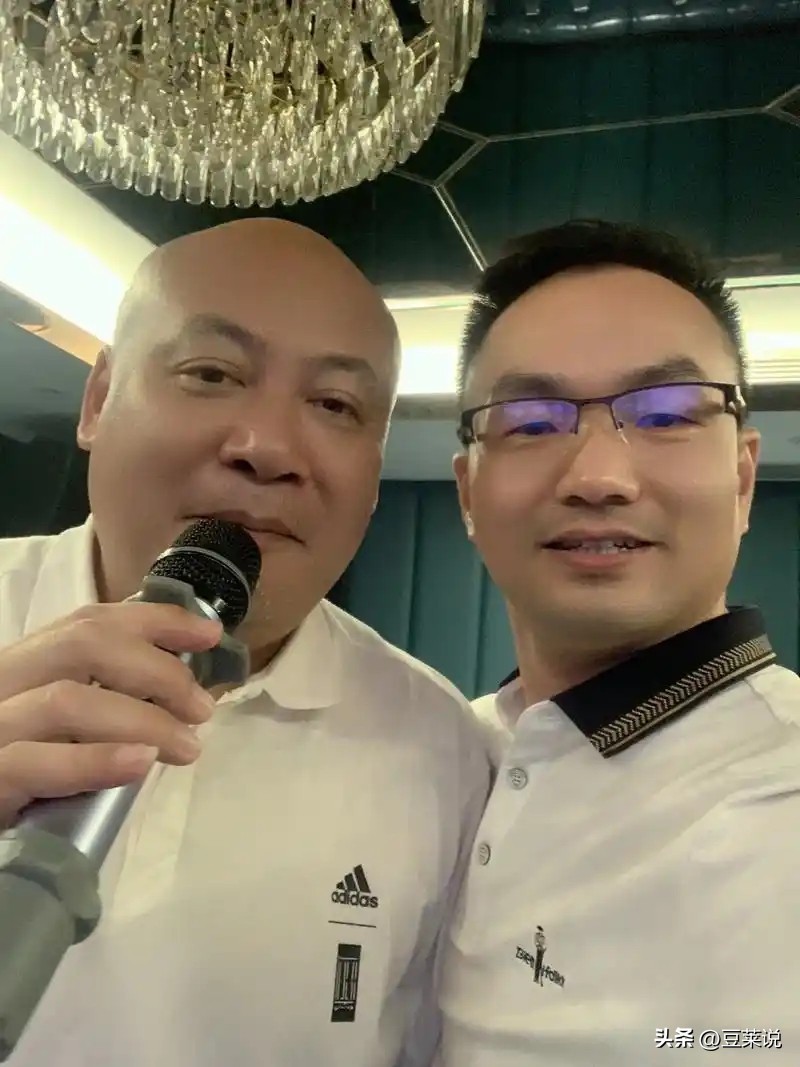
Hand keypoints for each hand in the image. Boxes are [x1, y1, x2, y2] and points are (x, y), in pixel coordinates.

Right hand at [0, 602, 222, 827]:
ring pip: (66, 700)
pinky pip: (36, 762)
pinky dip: (96, 759)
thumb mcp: (64, 731)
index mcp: (24, 665)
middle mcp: (1, 682)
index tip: (210, 634)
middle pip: (83, 644)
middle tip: (201, 708)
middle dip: (157, 669)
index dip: (156, 622)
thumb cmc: (26, 782)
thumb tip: (183, 695)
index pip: (90, 622)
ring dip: (143, 719)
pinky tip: (140, 763)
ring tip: (186, 747)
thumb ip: (107, 703)